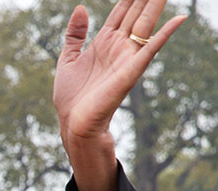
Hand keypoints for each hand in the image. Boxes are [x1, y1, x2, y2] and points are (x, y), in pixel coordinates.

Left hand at [53, 0, 185, 190]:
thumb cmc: (71, 97)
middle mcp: (118, 46)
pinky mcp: (131, 70)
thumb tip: (81, 8)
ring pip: (145, 23)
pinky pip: (151, 48)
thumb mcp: (67, 60)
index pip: (121, 11)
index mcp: (103, 42)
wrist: (73, 123)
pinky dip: (165, 33)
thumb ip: (75, 35)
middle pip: (136, 12)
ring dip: (156, 5)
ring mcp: (126, 57)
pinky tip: (180, 18)